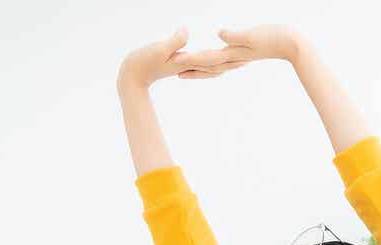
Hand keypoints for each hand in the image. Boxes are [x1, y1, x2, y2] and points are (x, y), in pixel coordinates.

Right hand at [117, 27, 249, 88]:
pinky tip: (213, 61)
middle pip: (216, 66)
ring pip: (210, 67)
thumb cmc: (141, 63)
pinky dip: (211, 64)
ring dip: (225, 65)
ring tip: (238, 61)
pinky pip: (200, 65)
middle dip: (233, 63)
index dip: (230, 57)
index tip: (246, 55)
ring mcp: (185, 67)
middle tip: (250, 58)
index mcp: (188, 63)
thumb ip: (174, 41)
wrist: (131, 77)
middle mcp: (190, 67)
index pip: (214, 60)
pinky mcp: (179, 65)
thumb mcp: (158, 49)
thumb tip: (187, 31)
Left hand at [176, 24, 303, 66]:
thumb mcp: (253, 34)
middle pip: (208, 65)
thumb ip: (236, 36)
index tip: (176, 62)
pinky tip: (213, 60)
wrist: (292, 44)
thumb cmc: (274, 37)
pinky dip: (214, 63)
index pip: (208, 57)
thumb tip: (220, 35)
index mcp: (234, 53)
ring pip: (215, 65)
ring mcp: (239, 56)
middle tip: (174, 71)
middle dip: (191, 68)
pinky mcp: (244, 53)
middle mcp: (234, 57)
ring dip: (201, 67)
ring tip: (187, 67)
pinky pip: (224, 60)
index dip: (191, 59)